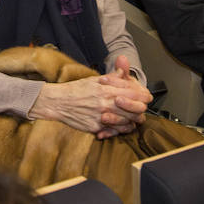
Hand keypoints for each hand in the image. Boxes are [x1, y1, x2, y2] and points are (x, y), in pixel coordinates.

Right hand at [29, 56, 151, 138]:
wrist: (58, 102)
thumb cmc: (75, 90)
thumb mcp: (94, 79)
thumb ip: (112, 77)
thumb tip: (123, 72)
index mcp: (106, 89)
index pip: (133, 93)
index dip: (143, 95)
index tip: (146, 96)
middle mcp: (105, 103)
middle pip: (134, 109)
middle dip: (141, 109)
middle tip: (141, 109)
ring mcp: (101, 116)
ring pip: (127, 121)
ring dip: (132, 120)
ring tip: (133, 118)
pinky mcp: (95, 127)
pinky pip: (114, 131)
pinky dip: (120, 129)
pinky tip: (122, 126)